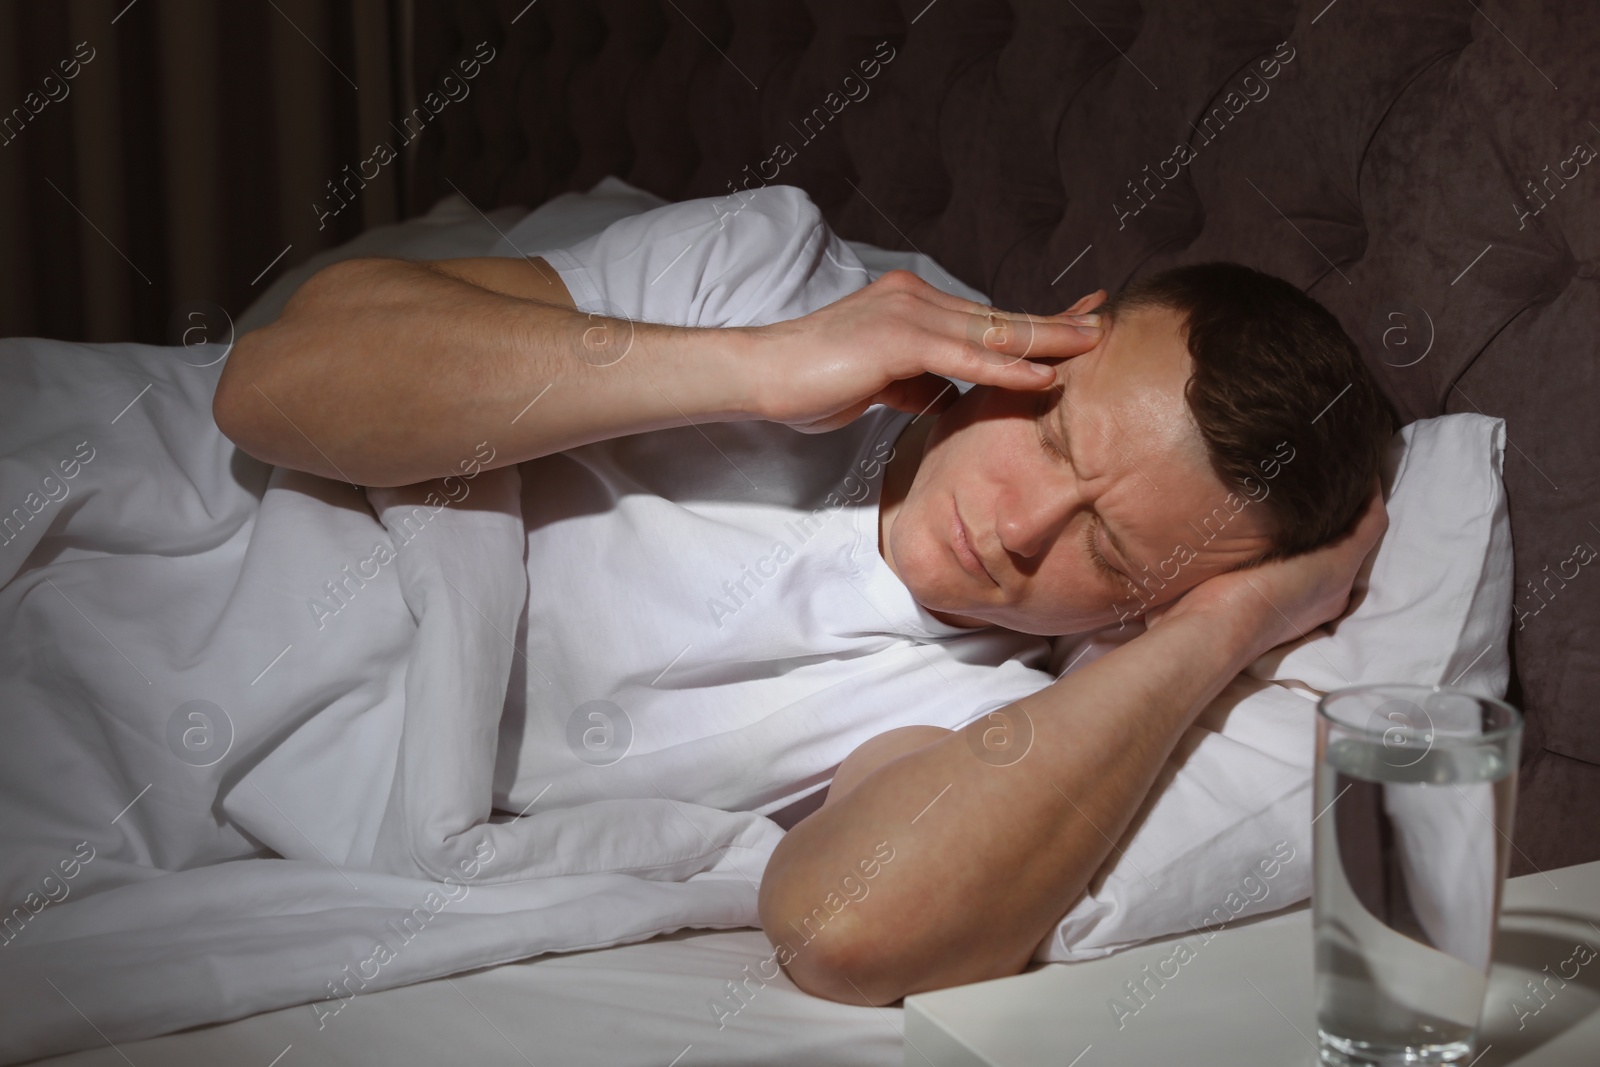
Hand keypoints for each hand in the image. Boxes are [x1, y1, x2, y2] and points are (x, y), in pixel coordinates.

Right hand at [750, 271, 1106, 431]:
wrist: (759, 374)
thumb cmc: (808, 382)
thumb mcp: (874, 383)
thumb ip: (913, 383)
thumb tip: (942, 398)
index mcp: (911, 306)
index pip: (984, 315)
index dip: (1032, 322)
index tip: (1075, 321)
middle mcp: (915, 298)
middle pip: (999, 315)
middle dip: (1054, 322)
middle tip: (1104, 322)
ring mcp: (907, 314)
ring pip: (992, 330)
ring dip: (1047, 339)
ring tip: (1093, 344)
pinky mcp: (897, 339)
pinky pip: (965, 356)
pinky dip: (1007, 367)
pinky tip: (1043, 376)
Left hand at [1145, 481, 1388, 662]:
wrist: (1212, 630)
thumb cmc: (1195, 618)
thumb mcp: (1201, 588)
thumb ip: (1194, 575)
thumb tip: (1150, 585)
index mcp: (1292, 600)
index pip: (1314, 557)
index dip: (1316, 527)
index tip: (1307, 496)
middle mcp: (1322, 592)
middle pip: (1344, 543)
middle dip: (1343, 508)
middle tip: (1339, 472)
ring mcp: (1335, 578)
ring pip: (1362, 532)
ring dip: (1359, 499)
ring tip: (1352, 462)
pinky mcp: (1340, 564)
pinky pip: (1370, 524)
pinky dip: (1371, 497)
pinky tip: (1365, 470)